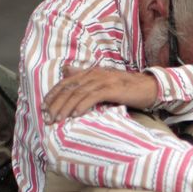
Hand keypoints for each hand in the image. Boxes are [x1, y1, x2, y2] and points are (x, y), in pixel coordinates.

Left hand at [42, 65, 158, 122]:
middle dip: (55, 104)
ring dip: (65, 107)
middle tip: (47, 118)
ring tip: (57, 120)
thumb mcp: (103, 82)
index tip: (44, 109)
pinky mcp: (111, 88)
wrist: (149, 87)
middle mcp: (93, 74)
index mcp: (89, 72)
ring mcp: (102, 80)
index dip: (53, 95)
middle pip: (68, 88)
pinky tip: (74, 115)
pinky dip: (81, 106)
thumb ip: (85, 78)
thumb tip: (66, 71)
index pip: (65, 83)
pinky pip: (92, 97)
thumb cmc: (126, 88)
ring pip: (77, 93)